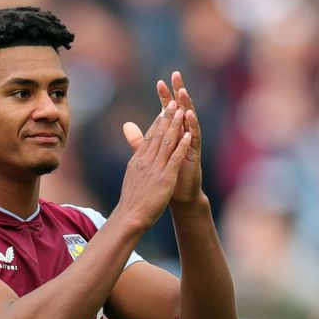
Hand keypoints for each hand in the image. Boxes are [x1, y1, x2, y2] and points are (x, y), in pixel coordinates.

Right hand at [115, 100, 191, 231]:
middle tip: (174, 102)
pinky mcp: (165, 178)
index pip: (149, 136)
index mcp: (138, 160)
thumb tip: (131, 155)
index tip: (164, 109)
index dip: (158, 122)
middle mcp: (146, 161)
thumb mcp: (131, 175)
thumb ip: (134, 158)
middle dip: (167, 117)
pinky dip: (181, 146)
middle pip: (157, 135)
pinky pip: (174, 159)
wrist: (131, 216)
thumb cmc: (132, 199)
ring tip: (182, 112)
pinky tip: (188, 135)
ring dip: (175, 126)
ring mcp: (155, 169)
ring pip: (166, 142)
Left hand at [124, 71, 203, 204]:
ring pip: (189, 119)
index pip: (167, 111)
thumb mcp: (149, 154)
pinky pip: (195, 136)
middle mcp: (182, 135)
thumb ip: (139, 139)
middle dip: (178, 92)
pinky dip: (192, 125)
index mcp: (172, 134)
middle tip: (176, 75)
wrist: (178, 196)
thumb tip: (126, 125)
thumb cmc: (166, 175)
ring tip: (182, 90)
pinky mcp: (195, 153)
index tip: (159, 81)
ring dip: (186, 104)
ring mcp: (190, 143)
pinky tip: (189, 114)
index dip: (164, 97)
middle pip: (180, 109)